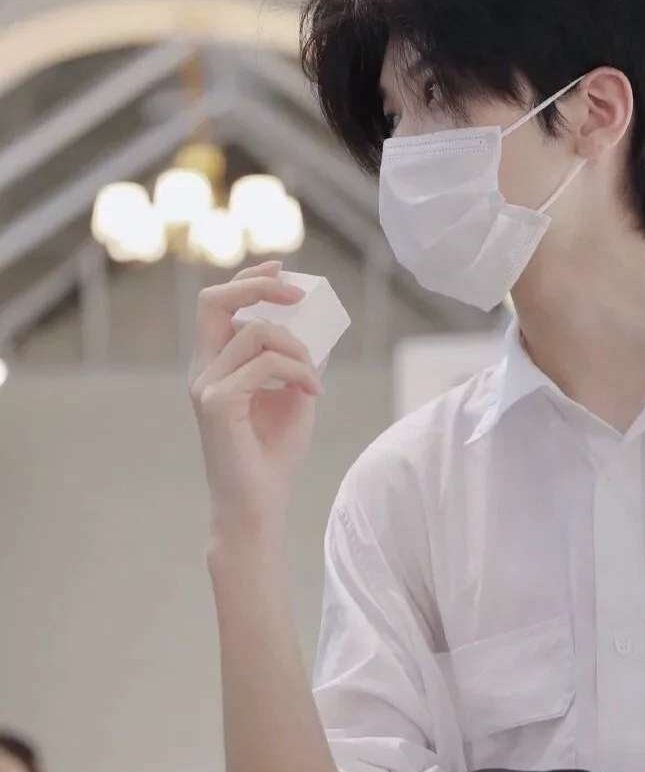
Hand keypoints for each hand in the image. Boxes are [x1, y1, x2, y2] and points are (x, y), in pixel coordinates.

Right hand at [188, 259, 323, 539]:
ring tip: (314, 379)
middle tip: (299, 295)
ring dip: (298, 349)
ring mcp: (206, 386)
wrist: (260, 504)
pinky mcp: (217, 403)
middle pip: (213, 301)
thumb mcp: (293, 395)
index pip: (219, 305)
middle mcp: (203, 370)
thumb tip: (313, 324)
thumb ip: (295, 360)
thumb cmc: (274, 453)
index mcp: (215, 365)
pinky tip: (313, 393)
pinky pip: (267, 365)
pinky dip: (299, 372)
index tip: (284, 268)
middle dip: (258, 285)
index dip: (250, 278)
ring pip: (256, 333)